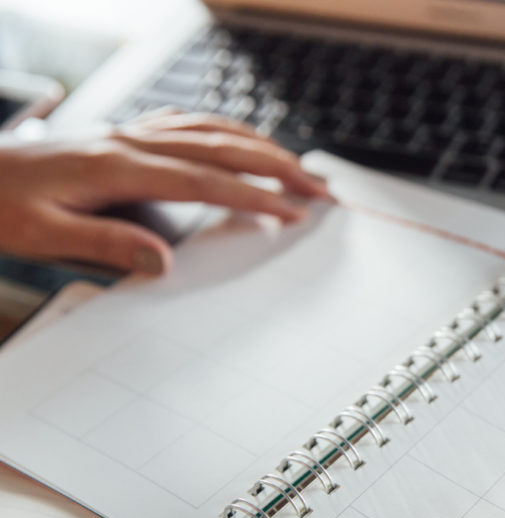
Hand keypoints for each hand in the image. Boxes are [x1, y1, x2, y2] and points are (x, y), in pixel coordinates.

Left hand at [0, 111, 329, 274]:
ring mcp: (128, 134)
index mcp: (117, 167)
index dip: (254, 196)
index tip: (292, 212)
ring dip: (258, 143)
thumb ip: (106, 244)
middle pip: (221, 146)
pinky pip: (187, 123)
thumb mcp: (41, 234)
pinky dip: (224, 129)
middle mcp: (130, 142)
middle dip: (277, 165)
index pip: (205, 179)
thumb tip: (165, 262)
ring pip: (209, 128)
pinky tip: (236, 138)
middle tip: (319, 187)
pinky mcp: (122, 135)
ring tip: (295, 163)